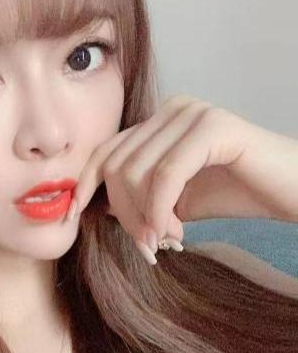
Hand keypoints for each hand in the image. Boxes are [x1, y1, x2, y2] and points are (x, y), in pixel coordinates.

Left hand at [68, 94, 297, 263]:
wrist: (288, 192)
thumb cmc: (234, 194)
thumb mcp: (172, 199)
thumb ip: (138, 195)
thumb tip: (99, 205)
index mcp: (158, 122)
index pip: (105, 152)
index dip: (86, 186)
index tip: (77, 218)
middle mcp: (172, 109)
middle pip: (116, 166)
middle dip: (124, 213)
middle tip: (147, 243)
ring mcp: (192, 114)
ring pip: (135, 172)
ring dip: (145, 217)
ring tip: (168, 237)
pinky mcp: (213, 128)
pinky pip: (165, 175)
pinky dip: (161, 209)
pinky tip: (175, 230)